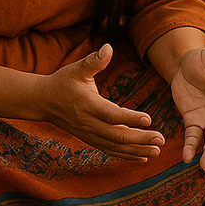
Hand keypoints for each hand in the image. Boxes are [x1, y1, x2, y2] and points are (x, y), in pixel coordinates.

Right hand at [39, 44, 164, 160]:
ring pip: (116, 147)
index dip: (130, 118)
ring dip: (137, 150)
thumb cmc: (63, 82)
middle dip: (140, 139)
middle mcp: (89, 123)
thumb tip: (108, 48)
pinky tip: (143, 157)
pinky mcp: (91, 139)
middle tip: (160, 139)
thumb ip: (94, 61)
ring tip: (157, 151)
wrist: (44, 102)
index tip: (149, 119)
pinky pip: (110, 151)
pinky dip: (127, 156)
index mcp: (88, 105)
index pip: (112, 115)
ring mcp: (90, 134)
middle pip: (117, 136)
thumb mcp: (76, 69)